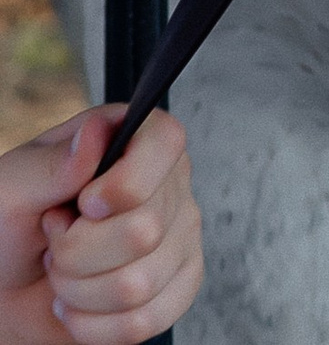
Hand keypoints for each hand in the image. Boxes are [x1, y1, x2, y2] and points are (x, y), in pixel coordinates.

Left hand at [0, 107, 202, 344]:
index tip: (83, 204)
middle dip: (77, 252)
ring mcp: (179, 238)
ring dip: (80, 291)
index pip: (167, 144)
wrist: (8, 286)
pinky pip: (145, 322)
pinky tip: (80, 305)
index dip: (123, 184)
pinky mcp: (176, 289)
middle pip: (144, 231)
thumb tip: (95, 136)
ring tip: (65, 272)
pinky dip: (94, 326)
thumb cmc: (10, 227)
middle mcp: (170, 183)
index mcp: (138, 138)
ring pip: (139, 284)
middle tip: (57, 241)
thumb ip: (52, 164)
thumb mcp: (11, 189)